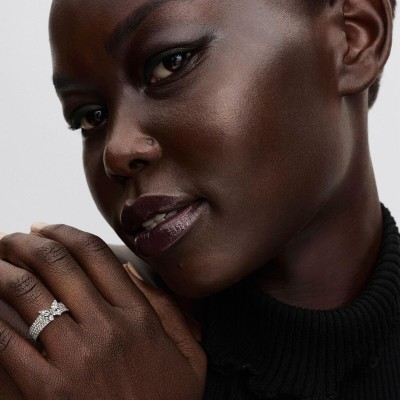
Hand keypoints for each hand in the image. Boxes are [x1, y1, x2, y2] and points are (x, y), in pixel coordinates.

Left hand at [0, 225, 205, 398]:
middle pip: (57, 265)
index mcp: (138, 316)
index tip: (47, 227)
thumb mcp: (189, 355)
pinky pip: (6, 343)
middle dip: (27, 242)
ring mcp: (75, 358)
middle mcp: (107, 328)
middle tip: (11, 237)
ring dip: (2, 269)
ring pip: (27, 293)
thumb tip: (131, 272)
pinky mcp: (47, 392)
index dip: (66, 232)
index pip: (96, 255)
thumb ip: (168, 308)